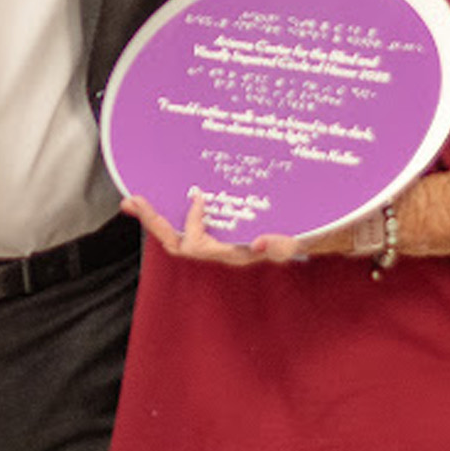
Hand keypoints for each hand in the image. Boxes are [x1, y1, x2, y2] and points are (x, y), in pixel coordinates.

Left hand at [123, 190, 300, 266]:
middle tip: (132, 201)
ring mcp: (220, 244)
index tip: (198, 196)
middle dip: (153, 224)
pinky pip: (187, 231)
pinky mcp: (220, 235)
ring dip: (155, 221)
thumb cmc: (308, 236)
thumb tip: (258, 243)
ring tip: (134, 202)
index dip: (193, 223)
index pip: (198, 245)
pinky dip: (169, 218)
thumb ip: (284, 245)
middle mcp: (222, 251)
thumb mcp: (303, 239)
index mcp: (235, 254)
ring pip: (177, 239)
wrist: (317, 236)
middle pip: (177, 245)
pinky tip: (160, 202)